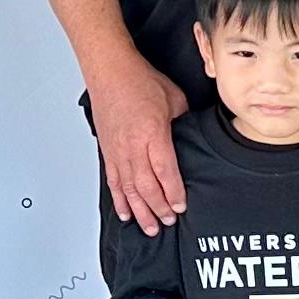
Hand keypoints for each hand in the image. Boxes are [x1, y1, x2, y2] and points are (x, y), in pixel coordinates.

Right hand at [88, 47, 189, 230]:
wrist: (109, 71)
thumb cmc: (139, 80)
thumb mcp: (174, 98)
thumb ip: (183, 123)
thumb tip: (191, 138)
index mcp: (152, 134)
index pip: (165, 171)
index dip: (173, 193)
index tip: (181, 207)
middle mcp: (132, 147)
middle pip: (146, 187)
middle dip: (158, 208)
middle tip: (168, 222)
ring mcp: (117, 151)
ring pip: (129, 189)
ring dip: (140, 211)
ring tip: (150, 227)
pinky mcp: (108, 151)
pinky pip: (114, 181)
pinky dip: (120, 200)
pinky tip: (126, 213)